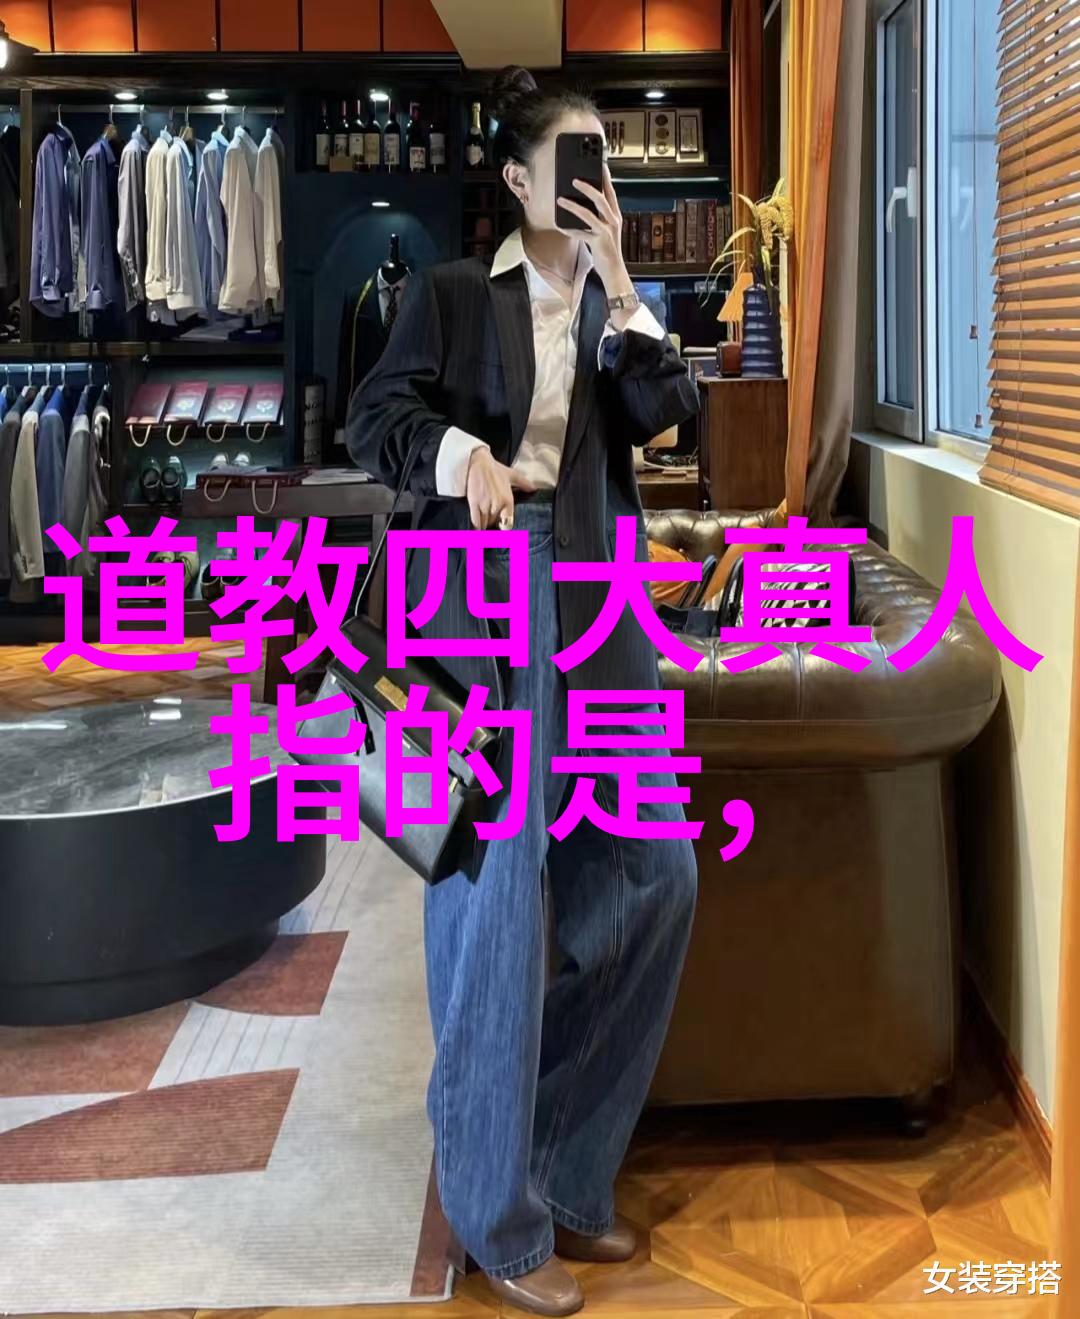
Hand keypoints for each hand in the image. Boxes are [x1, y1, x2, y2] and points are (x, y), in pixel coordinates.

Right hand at [465, 447, 533, 529]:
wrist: (478, 462)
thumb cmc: (495, 469)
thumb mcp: (512, 475)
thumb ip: (524, 484)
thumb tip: (534, 488)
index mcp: (508, 501)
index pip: (507, 523)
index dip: (503, 527)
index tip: (501, 530)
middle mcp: (498, 505)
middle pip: (494, 523)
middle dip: (492, 524)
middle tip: (489, 525)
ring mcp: (485, 505)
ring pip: (485, 524)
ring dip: (483, 526)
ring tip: (482, 529)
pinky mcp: (474, 504)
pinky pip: (475, 522)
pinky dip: (476, 528)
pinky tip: (475, 532)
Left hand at [557, 164, 631, 298]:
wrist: (614, 271)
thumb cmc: (607, 250)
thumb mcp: (606, 230)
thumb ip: (598, 217)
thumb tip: (583, 204)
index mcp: (615, 216)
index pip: (611, 192)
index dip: (606, 178)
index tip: (599, 165)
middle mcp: (613, 221)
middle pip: (601, 199)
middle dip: (588, 187)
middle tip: (574, 179)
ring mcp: (606, 232)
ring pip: (589, 214)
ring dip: (573, 206)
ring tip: (560, 199)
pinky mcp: (598, 243)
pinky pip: (581, 234)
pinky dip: (570, 230)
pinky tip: (560, 226)